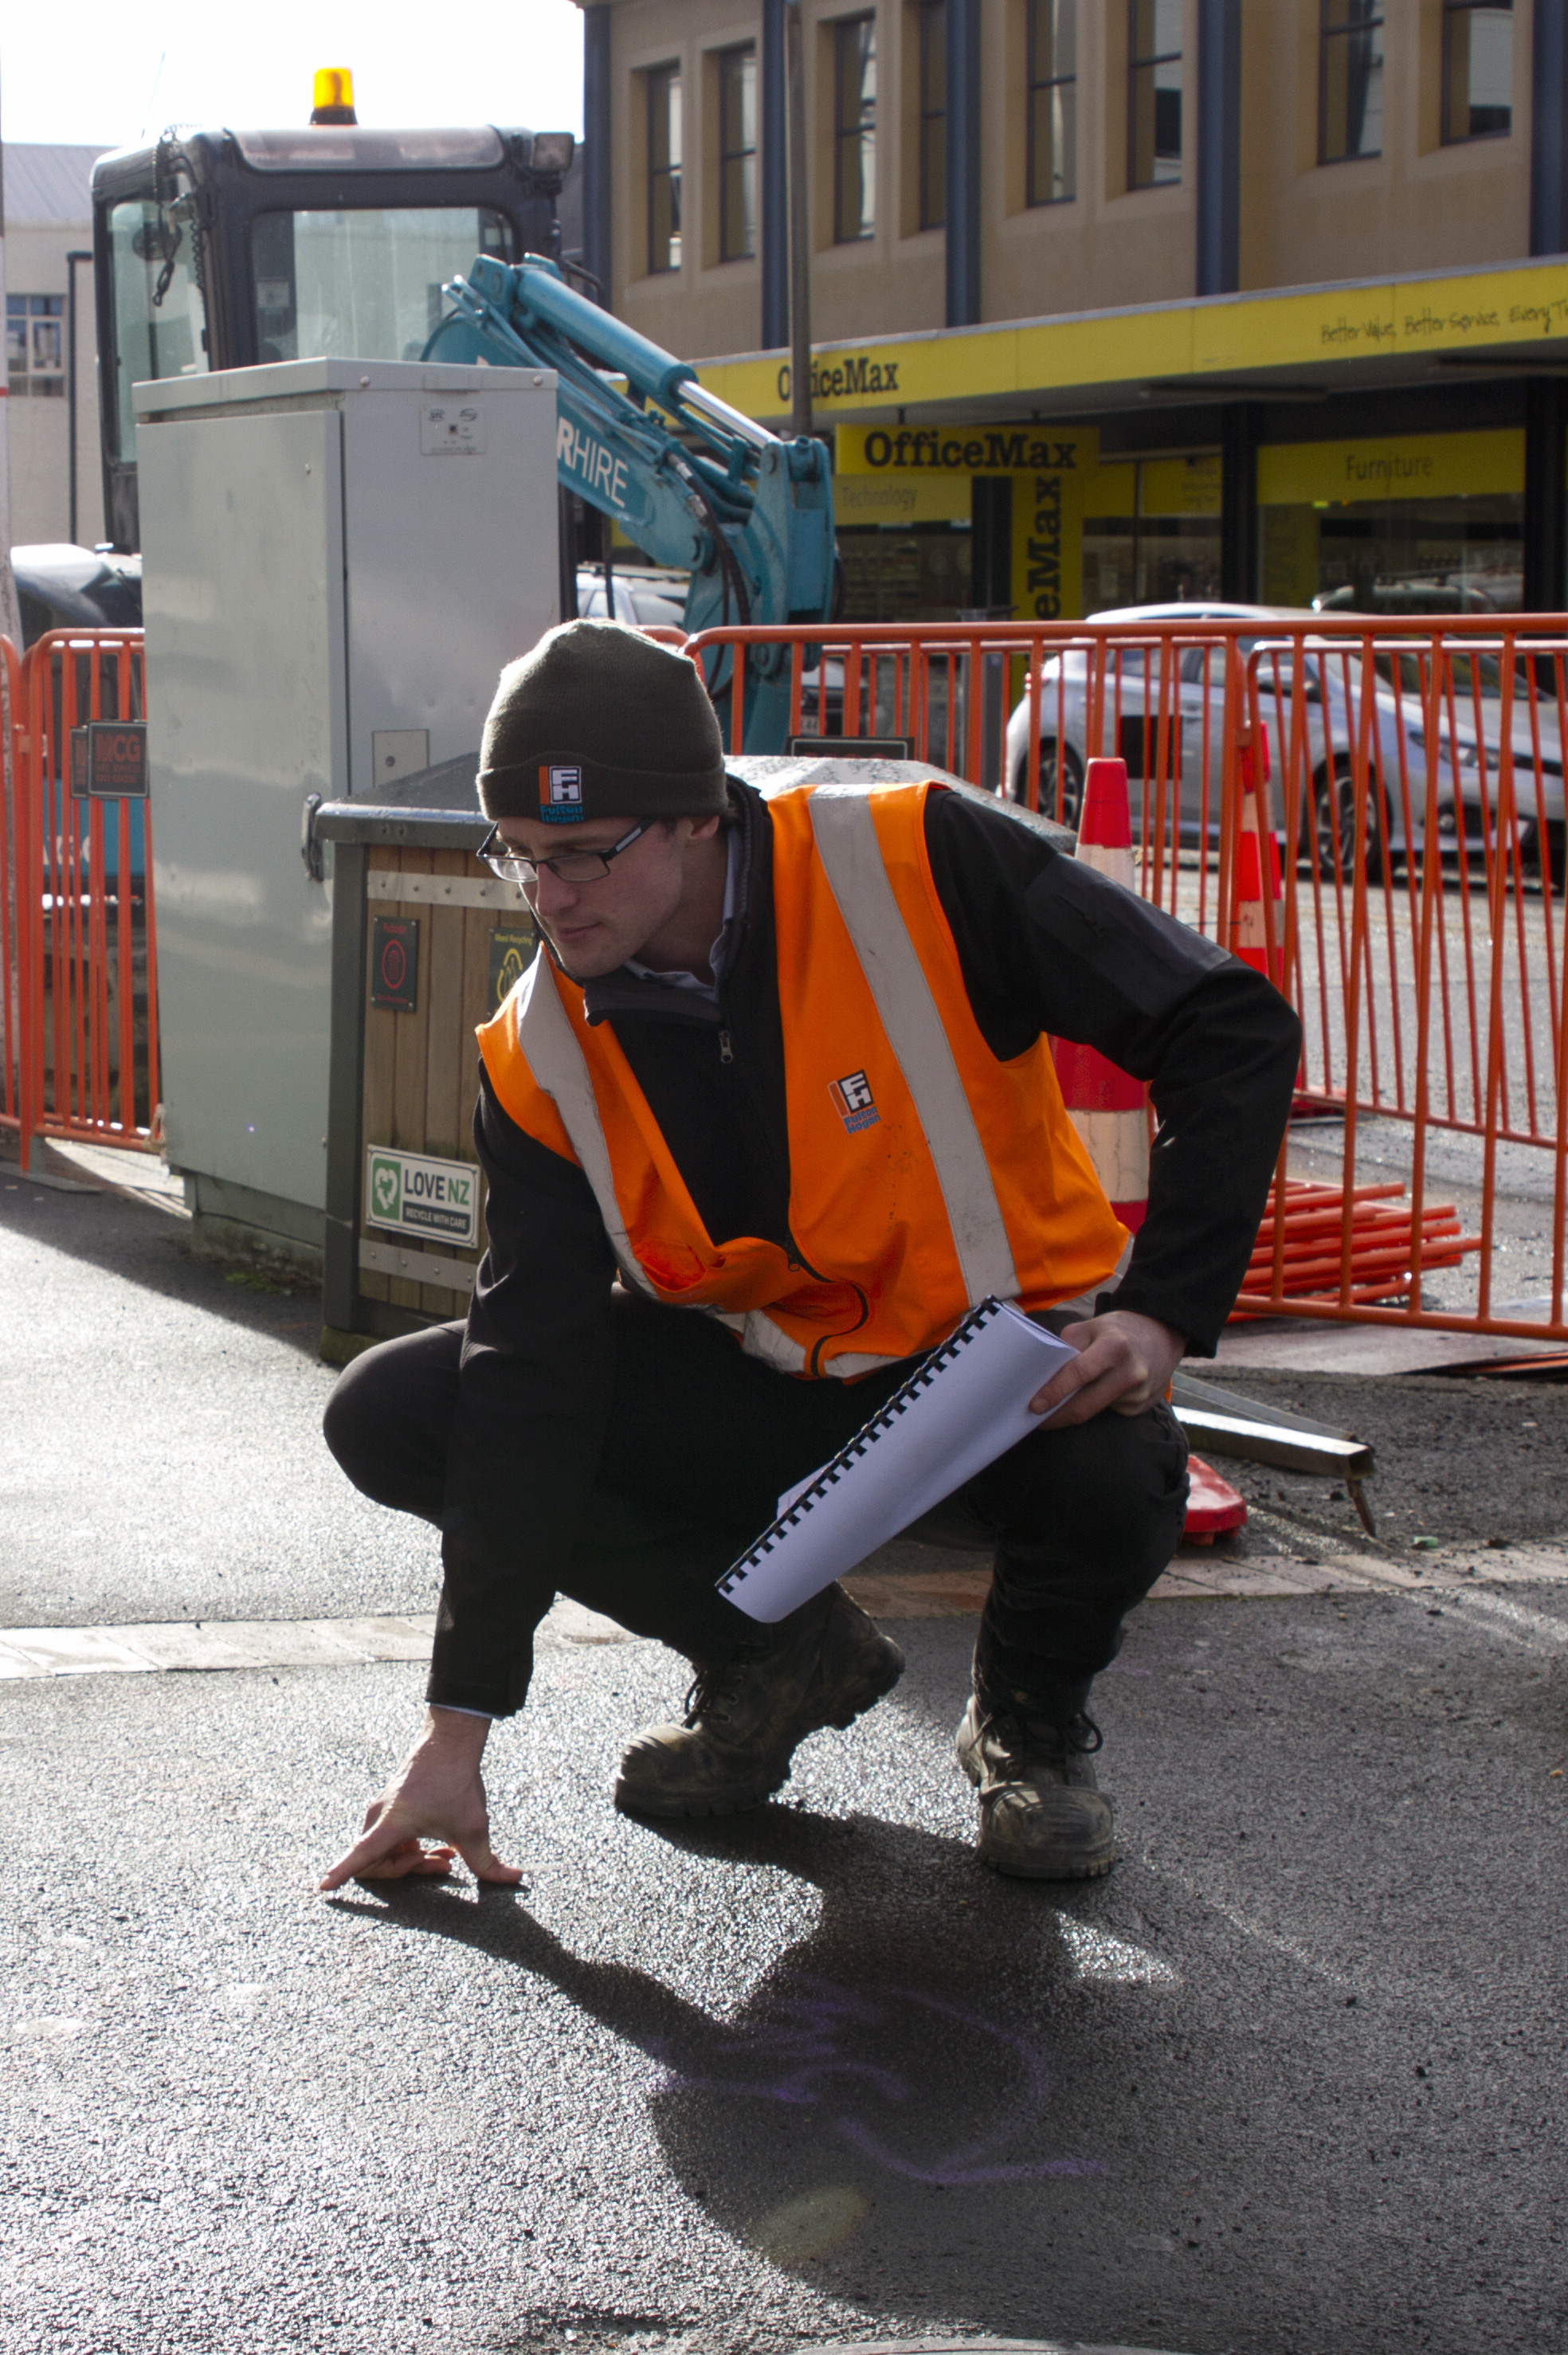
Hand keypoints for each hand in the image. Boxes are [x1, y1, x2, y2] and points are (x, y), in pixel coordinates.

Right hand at [318, 1707, 523, 1891]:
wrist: (450, 1741)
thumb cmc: (455, 1780)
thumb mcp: (474, 1828)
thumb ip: (488, 1863)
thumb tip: (513, 1879)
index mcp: (391, 1824)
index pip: (359, 1856)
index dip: (340, 1874)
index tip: (323, 1888)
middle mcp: (379, 1816)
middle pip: (375, 1863)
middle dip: (407, 1873)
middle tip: (441, 1868)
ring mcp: (382, 1809)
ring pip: (384, 1851)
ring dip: (410, 1861)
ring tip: (445, 1860)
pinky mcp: (389, 1804)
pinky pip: (389, 1838)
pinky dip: (410, 1848)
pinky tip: (440, 1848)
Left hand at [1027, 1309, 1186, 1428]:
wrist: (1162, 1336)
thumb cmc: (1119, 1331)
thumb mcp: (1092, 1326)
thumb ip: (1069, 1346)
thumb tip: (1046, 1375)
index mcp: (1114, 1347)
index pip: (1080, 1373)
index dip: (1055, 1391)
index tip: (1035, 1405)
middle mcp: (1130, 1373)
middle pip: (1086, 1405)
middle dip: (1056, 1416)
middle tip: (1035, 1419)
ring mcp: (1139, 1394)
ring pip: (1095, 1411)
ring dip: (1073, 1412)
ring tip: (1057, 1407)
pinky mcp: (1141, 1407)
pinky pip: (1109, 1411)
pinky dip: (1095, 1407)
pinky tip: (1094, 1395)